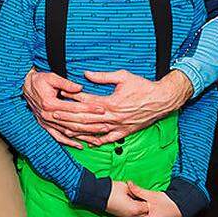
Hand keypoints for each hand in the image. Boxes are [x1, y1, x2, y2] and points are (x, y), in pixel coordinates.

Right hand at [22, 69, 100, 148]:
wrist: (23, 86)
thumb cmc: (38, 80)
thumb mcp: (51, 77)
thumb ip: (65, 83)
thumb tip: (80, 87)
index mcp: (51, 103)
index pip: (75, 108)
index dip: (89, 109)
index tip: (102, 109)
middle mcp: (49, 116)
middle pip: (74, 122)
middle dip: (91, 124)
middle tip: (106, 125)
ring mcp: (46, 122)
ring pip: (69, 132)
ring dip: (84, 136)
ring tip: (99, 139)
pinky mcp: (45, 126)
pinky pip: (58, 137)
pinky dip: (69, 142)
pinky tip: (80, 146)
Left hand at [50, 70, 190, 144]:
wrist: (162, 100)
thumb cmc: (143, 86)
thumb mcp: (123, 76)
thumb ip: (103, 76)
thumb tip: (86, 74)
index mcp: (111, 103)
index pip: (87, 101)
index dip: (73, 99)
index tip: (61, 96)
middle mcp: (114, 117)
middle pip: (87, 119)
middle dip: (69, 117)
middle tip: (55, 115)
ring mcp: (119, 126)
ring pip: (95, 131)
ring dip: (79, 131)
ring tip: (65, 130)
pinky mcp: (125, 132)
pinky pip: (109, 139)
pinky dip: (98, 141)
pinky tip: (88, 143)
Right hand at [106, 180, 149, 216]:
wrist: (97, 194)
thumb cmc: (113, 190)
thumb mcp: (127, 187)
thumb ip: (137, 191)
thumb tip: (140, 193)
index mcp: (135, 209)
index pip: (148, 206)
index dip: (146, 199)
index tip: (142, 193)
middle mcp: (132, 216)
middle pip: (144, 212)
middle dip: (144, 205)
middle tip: (139, 196)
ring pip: (138, 215)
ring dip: (139, 208)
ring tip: (134, 198)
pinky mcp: (121, 216)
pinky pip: (132, 216)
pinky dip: (133, 210)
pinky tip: (130, 202)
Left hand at [117, 183, 182, 216]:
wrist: (181, 204)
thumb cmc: (168, 203)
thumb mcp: (151, 196)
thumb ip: (138, 191)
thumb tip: (128, 183)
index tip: (118, 216)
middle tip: (119, 211)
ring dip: (131, 216)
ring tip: (124, 208)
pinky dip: (137, 215)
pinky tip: (133, 207)